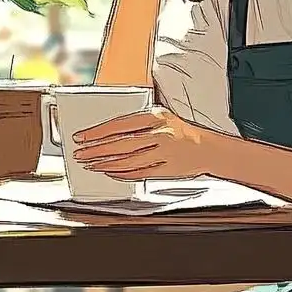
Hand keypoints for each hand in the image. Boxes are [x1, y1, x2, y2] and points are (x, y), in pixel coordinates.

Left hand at [69, 107, 212, 181]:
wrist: (210, 149)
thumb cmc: (184, 132)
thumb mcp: (163, 117)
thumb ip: (139, 123)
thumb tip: (108, 132)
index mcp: (157, 117)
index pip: (120, 124)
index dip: (98, 132)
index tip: (83, 137)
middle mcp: (160, 134)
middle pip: (120, 144)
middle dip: (96, 150)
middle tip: (81, 154)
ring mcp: (163, 153)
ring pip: (126, 161)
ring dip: (105, 164)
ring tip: (91, 164)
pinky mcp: (165, 170)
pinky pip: (137, 173)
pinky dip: (121, 174)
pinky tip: (110, 172)